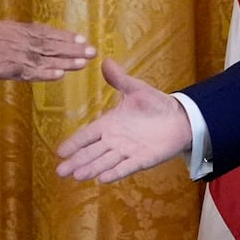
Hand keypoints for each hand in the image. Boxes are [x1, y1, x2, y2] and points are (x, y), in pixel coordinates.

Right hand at [0, 6, 94, 80]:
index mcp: (7, 28)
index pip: (40, 31)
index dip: (61, 36)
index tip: (78, 38)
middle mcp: (13, 38)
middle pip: (48, 43)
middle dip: (72, 47)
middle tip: (93, 50)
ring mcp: (9, 52)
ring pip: (44, 56)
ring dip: (66, 60)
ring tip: (86, 62)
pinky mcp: (2, 67)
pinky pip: (29, 72)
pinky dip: (46, 73)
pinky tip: (61, 75)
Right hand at [56, 59, 192, 181]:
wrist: (180, 118)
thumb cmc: (156, 104)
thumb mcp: (136, 89)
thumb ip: (120, 79)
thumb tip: (105, 61)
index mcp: (110, 123)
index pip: (87, 134)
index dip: (74, 143)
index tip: (60, 151)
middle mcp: (115, 140)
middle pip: (91, 152)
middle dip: (76, 161)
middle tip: (60, 171)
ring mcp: (128, 151)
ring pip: (105, 162)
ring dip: (92, 168)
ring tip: (77, 176)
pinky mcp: (142, 160)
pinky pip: (126, 167)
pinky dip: (115, 173)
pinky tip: (103, 179)